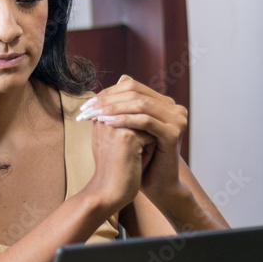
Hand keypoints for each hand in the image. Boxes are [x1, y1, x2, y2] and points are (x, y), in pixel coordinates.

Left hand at [76, 76, 186, 205]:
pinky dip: (124, 120)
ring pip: (139, 105)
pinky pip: (144, 121)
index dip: (108, 93)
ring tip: (93, 115)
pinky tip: (106, 123)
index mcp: (165, 103)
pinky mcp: (173, 133)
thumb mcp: (130, 127)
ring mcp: (177, 119)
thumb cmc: (140, 157)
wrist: (156, 184)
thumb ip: (126, 105)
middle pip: (135, 94)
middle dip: (107, 100)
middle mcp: (174, 108)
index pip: (133, 87)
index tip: (87, 103)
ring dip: (112, 109)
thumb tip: (120, 77)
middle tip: (86, 108)